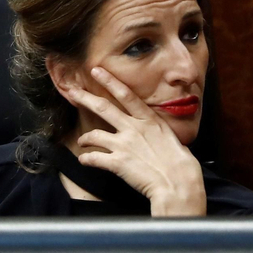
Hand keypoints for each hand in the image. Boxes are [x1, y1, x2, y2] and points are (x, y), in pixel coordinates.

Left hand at [64, 66, 207, 216]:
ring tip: (82, 142)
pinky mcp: (117, 163)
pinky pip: (94, 158)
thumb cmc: (180, 162)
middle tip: (72, 91)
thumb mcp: (169, 136)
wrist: (178, 182)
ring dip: (84, 138)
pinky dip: (87, 159)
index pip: (125, 94)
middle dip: (85, 98)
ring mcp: (124, 145)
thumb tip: (152, 127)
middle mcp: (134, 128)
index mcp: (149, 119)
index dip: (109, 81)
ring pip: (94, 135)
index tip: (97, 70)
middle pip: (103, 108)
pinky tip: (85, 160)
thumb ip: (155, 128)